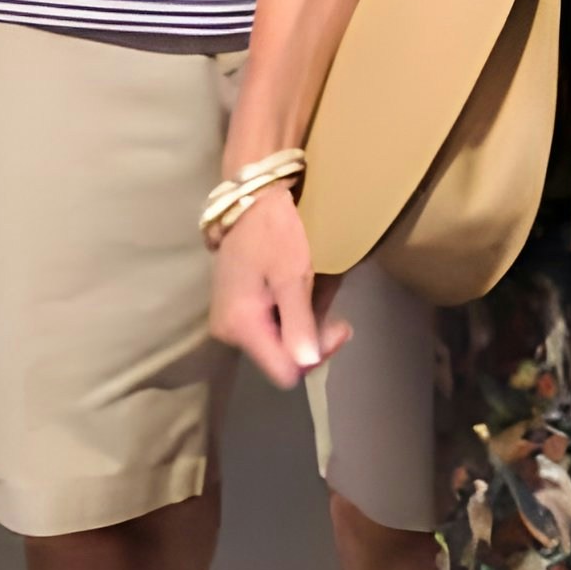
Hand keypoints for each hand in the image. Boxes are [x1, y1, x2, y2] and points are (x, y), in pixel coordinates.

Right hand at [207, 184, 332, 393]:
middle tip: (340, 318)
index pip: (284, 370)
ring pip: (279, 343)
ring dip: (306, 327)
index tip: (337, 327)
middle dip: (314, 340)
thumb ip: (299, 322)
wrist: (250, 199)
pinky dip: (293, 316)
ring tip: (324, 301)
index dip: (314, 355)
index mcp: (241, 325)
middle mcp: (230, 331)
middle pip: (282, 358)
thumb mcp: (293, 275)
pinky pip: (272, 326)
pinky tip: (306, 296)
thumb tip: (306, 363)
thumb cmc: (273, 232)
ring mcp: (232, 320)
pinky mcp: (238, 309)